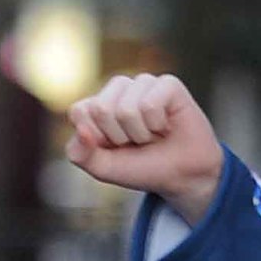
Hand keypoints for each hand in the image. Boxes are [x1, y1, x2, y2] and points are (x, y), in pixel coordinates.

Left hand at [64, 73, 223, 224]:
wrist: (181, 176)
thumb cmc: (141, 168)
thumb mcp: (102, 168)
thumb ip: (80, 153)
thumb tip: (81, 130)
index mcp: (96, 105)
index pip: (79, 112)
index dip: (96, 139)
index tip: (114, 147)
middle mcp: (118, 90)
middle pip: (101, 108)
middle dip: (119, 137)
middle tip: (137, 141)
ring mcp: (143, 84)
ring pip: (126, 109)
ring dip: (140, 133)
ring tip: (152, 134)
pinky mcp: (168, 84)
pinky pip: (150, 104)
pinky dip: (157, 124)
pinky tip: (166, 126)